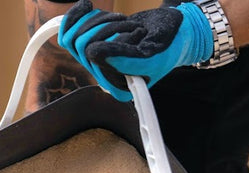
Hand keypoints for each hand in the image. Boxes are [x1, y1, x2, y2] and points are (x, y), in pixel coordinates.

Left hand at [58, 1, 213, 100]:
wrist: (176, 29)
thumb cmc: (169, 43)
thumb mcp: (151, 53)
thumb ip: (123, 58)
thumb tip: (91, 53)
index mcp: (118, 88)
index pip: (93, 57)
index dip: (112, 38)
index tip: (139, 34)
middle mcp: (104, 76)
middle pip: (80, 44)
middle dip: (107, 26)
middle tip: (132, 26)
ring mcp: (97, 61)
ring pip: (75, 35)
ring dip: (100, 20)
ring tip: (123, 22)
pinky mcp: (93, 44)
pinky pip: (72, 28)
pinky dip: (82, 13)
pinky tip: (89, 6)